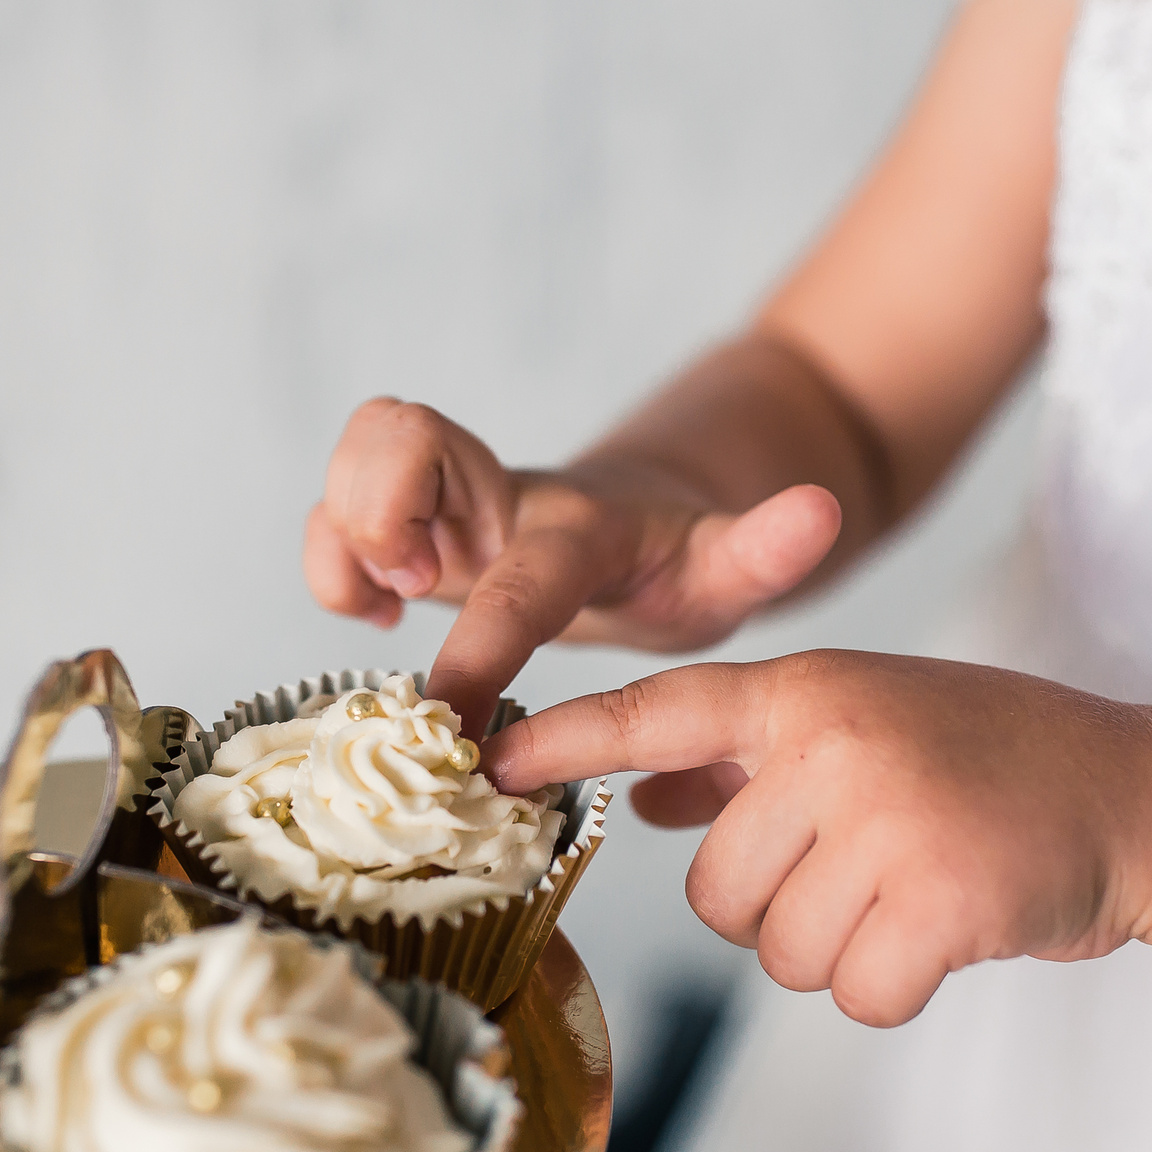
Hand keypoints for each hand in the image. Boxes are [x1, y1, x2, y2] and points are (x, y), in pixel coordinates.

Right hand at [303, 397, 841, 731]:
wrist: (643, 523)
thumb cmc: (677, 563)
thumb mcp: (728, 569)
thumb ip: (766, 548)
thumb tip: (820, 510)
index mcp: (576, 528)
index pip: (519, 576)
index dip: (481, 643)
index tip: (455, 718)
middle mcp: (496, 497)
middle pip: (398, 432)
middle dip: (376, 512)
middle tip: (411, 589)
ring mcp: (444, 505)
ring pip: (351, 461)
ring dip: (341, 536)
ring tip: (384, 601)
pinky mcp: (405, 525)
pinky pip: (334, 513)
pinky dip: (330, 560)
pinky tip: (371, 611)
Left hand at [484, 650, 1151, 1025]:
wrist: (1141, 792)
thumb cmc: (990, 761)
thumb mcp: (865, 728)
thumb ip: (748, 763)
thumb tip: (642, 803)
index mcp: (809, 692)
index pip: (665, 710)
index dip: (572, 740)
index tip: (488, 759)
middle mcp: (836, 743)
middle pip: (720, 891)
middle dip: (780, 911)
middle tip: (871, 873)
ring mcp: (890, 816)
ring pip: (782, 951)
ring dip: (843, 952)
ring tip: (917, 892)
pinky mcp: (942, 895)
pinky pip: (856, 991)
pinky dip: (896, 985)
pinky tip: (949, 934)